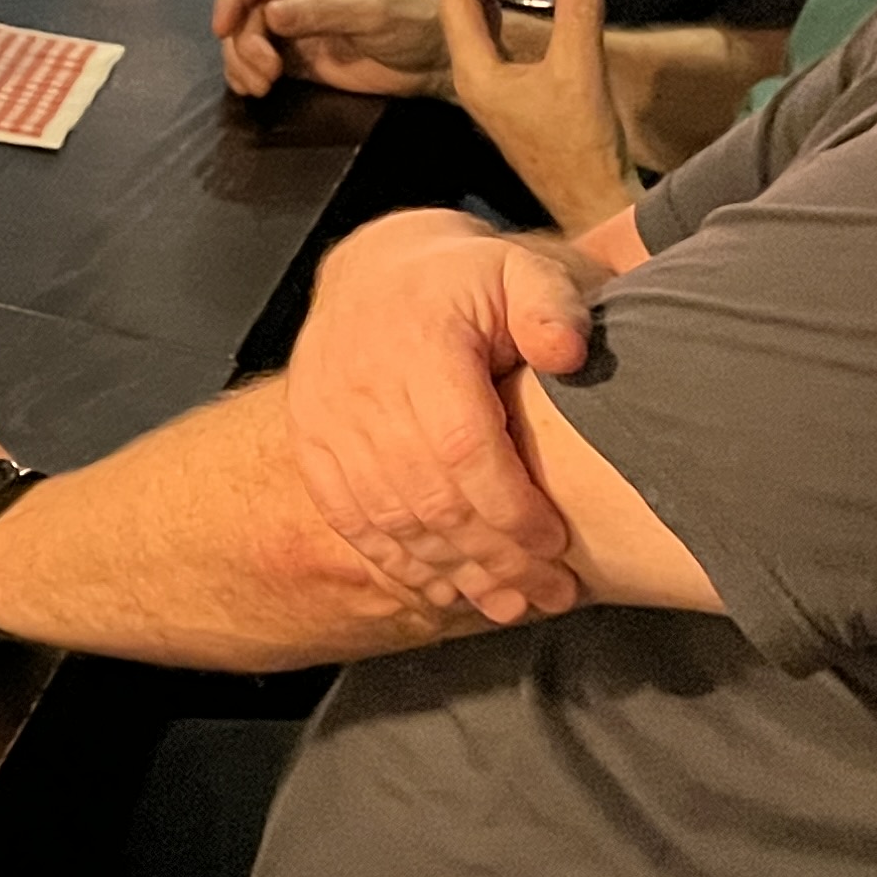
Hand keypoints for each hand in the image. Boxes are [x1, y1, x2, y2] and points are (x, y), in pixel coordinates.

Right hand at [212, 0, 447, 99]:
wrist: (433, 62)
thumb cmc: (409, 25)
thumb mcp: (369, 14)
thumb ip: (319, 12)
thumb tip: (270, 14)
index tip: (223, 29)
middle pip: (243, 12)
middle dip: (243, 44)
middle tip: (265, 74)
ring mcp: (292, 28)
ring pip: (244, 39)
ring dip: (242, 63)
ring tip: (262, 87)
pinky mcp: (295, 58)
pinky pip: (256, 62)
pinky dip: (246, 76)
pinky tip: (255, 90)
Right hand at [284, 209, 600, 624]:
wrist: (378, 273)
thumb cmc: (466, 283)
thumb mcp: (520, 272)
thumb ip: (551, 307)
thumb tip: (566, 354)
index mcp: (418, 338)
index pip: (461, 444)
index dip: (509, 506)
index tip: (555, 542)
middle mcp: (360, 380)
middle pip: (425, 495)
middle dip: (491, 557)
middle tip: (549, 591)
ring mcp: (325, 415)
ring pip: (386, 517)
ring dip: (450, 571)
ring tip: (508, 603)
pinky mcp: (310, 443)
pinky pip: (348, 517)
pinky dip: (396, 561)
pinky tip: (443, 588)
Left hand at [436, 0, 638, 233]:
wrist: (593, 201)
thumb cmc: (580, 145)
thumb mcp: (580, 69)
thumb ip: (578, 10)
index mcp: (476, 74)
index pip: (452, 2)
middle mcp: (475, 82)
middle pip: (458, 13)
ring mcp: (492, 94)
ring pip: (476, 30)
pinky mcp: (513, 101)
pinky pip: (496, 45)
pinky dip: (501, 16)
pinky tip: (517, 1)